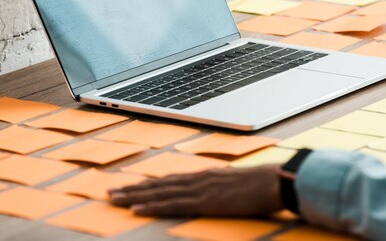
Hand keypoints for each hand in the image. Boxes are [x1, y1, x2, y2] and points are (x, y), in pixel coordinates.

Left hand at [108, 165, 282, 215]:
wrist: (275, 181)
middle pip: (159, 184)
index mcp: (205, 176)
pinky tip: (136, 209)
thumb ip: (221, 187)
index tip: (130, 186)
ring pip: (160, 192)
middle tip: (109, 192)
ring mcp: (200, 190)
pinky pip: (173, 205)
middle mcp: (198, 180)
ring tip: (114, 198)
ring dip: (134, 196)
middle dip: (133, 188)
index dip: (148, 183)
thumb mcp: (237, 184)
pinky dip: (152, 206)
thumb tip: (215, 193)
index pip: (170, 179)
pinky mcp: (204, 202)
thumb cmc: (261, 184)